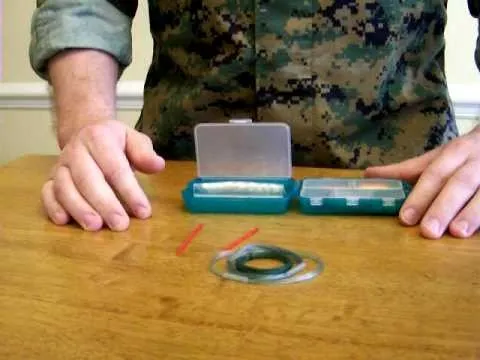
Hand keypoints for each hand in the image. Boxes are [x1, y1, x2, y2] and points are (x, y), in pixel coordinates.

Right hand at [42, 120, 164, 230]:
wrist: (85, 131)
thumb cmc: (115, 142)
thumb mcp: (133, 139)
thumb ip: (144, 153)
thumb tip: (157, 165)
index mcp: (98, 138)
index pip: (115, 167)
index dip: (129, 190)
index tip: (143, 211)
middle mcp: (75, 151)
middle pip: (88, 179)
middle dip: (105, 204)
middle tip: (120, 225)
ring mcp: (60, 165)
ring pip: (65, 188)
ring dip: (79, 209)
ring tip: (96, 227)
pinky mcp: (50, 179)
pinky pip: (47, 193)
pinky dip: (53, 207)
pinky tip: (65, 222)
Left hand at [365, 127, 479, 238]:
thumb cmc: (465, 155)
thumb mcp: (438, 157)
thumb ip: (406, 170)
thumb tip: (368, 175)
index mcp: (455, 152)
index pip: (434, 174)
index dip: (420, 196)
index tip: (406, 218)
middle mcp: (476, 161)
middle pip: (460, 183)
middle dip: (443, 206)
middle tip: (428, 231)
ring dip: (473, 213)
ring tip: (458, 232)